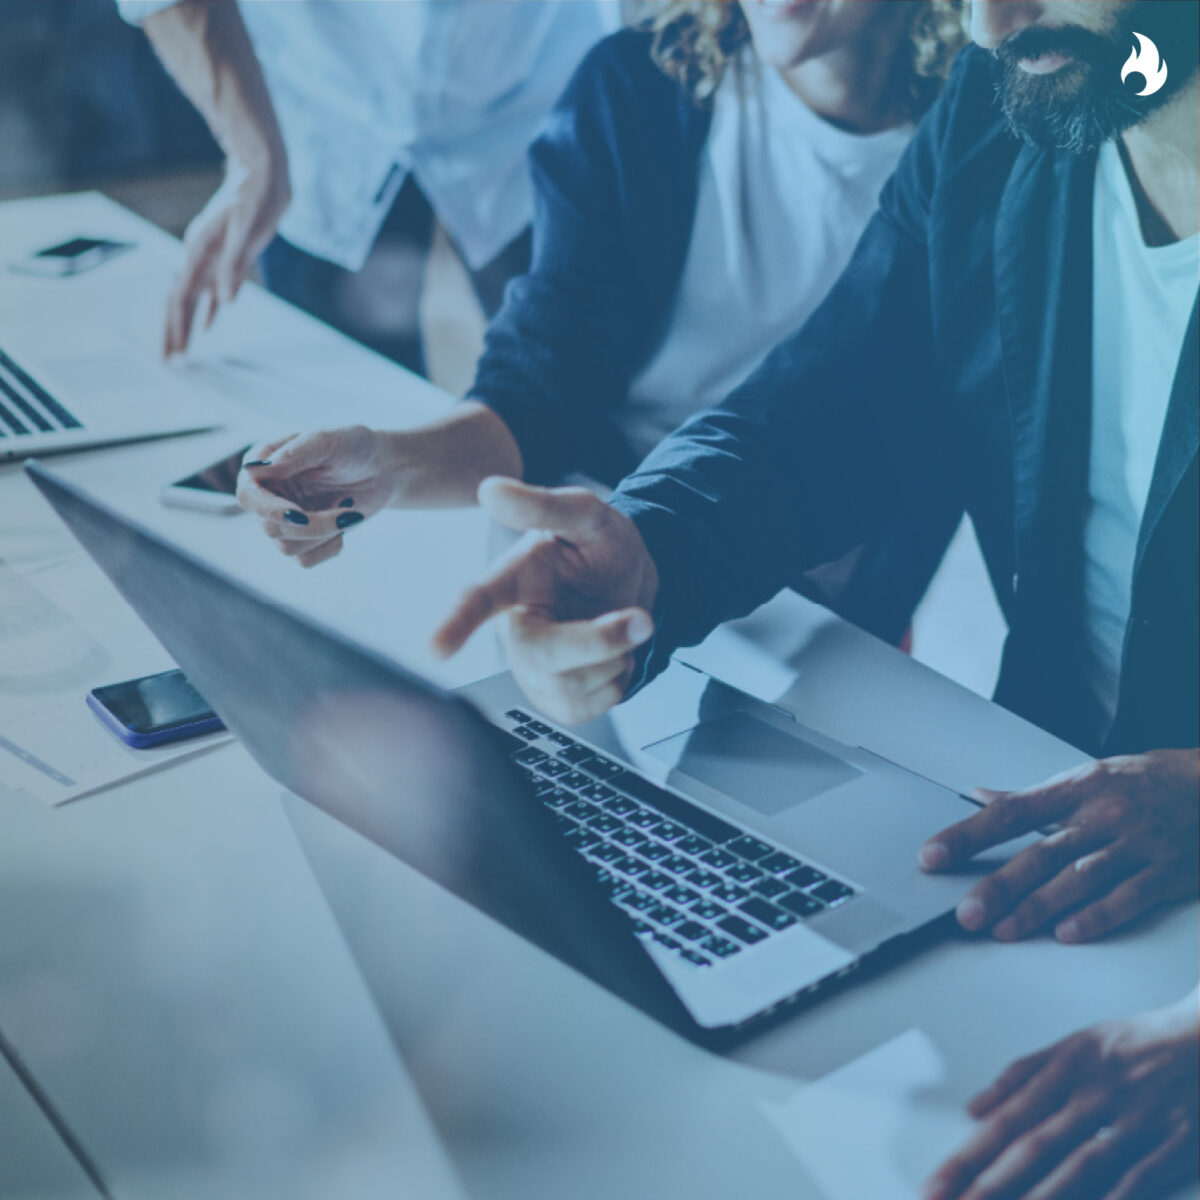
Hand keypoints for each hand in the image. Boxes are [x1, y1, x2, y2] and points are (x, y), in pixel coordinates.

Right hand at [164, 159, 289, 356]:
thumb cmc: (258, 198)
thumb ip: (236, 266)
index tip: (174, 353)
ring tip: (181, 350)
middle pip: (179, 300)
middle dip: (173, 332)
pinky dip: (207, 309)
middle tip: (169, 362)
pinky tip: (207, 325)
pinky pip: (210, 288)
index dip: (178, 327)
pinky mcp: (224, 256)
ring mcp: (210, 256)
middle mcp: (200, 255)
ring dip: (185, 324)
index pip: (183, 297)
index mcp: (202, 251)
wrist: (261, 172)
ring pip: (191, 297)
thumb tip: (225, 301)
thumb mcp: (251, 231)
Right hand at [237, 427, 398, 567]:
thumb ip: (294, 454)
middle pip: (271, 529)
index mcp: (263, 466)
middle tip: (349, 512)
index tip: (300, 514)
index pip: (248, 496)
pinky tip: (346, 522)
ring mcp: (283, 520)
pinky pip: (306, 560)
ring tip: (348, 507)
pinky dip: (332, 546)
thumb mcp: (328, 441)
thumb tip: (253, 470)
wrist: (382, 469)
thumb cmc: (354, 447)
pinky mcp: (303, 539)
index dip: (270, 510)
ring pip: (288, 548)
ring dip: (327, 533)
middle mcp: (267, 495)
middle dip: (314, 526)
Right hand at [432, 479, 658, 723]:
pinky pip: (590, 706)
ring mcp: (534, 670)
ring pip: (568, 684)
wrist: (634, 586)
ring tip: (617, 627)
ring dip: (614, 655)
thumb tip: (491, 490)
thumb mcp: (588, 516)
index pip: (477, 601)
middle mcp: (516, 629)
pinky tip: (611, 656)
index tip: (435, 648)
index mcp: (512, 581)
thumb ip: (545, 504)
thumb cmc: (602, 549)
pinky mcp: (558, 701)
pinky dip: (618, 680)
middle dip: (597, 640)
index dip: (455, 624)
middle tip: (641, 618)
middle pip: (539, 652)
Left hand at [919, 750, 1198, 942]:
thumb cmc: (1148, 782)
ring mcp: (1136, 844)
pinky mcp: (1167, 872)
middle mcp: (1101, 816)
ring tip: (1004, 931)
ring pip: (1079, 878)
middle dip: (999, 886)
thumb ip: (1033, 797)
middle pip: (1041, 853)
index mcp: (1075, 790)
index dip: (967, 835)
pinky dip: (1098, 916)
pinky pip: (1129, 896)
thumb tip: (979, 796)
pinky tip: (1069, 934)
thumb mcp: (1088, 777)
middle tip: (966, 913)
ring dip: (1039, 907)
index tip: (932, 855)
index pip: (1009, 813)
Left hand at [925, 995, 1199, 1199]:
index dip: (969, 1155)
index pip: (1007, 1118)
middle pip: (1035, 1144)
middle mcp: (1095, 1091)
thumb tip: (972, 1109)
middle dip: (990, 1184)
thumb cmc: (1134, 1043)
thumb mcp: (1072, 1044)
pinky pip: (1137, 1178)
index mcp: (1065, 1066)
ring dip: (1041, 1199)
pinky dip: (1112, 1199)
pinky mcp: (1176, 1141)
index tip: (936, 1184)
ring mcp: (1137, 1119)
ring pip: (1081, 1165)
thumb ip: (1020, 1076)